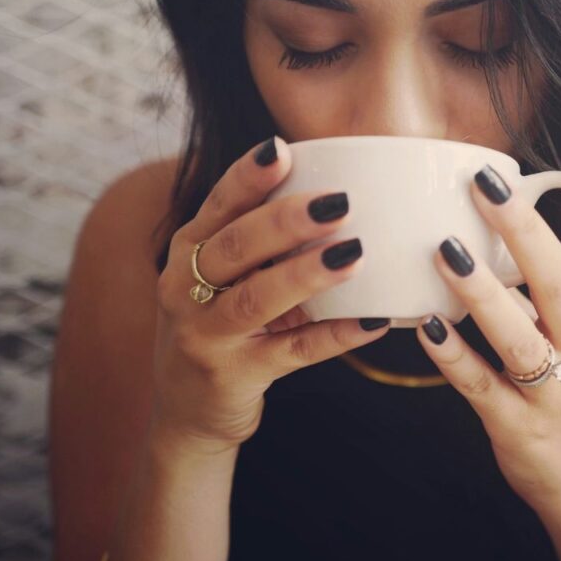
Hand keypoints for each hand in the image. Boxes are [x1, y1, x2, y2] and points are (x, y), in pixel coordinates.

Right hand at [149, 135, 391, 451]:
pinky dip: (336, 336)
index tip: (281, 149)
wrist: (186, 411)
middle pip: (236, 246)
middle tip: (339, 201)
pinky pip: (293, 353)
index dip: (248, 177)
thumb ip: (259, 240)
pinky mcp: (234, 376)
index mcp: (188, 251)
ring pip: (257, 299)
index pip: (218, 205)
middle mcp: (186, 289)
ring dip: (307, 274)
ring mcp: (206, 335)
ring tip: (354, 254)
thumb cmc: (218, 324)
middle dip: (286, 221)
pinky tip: (374, 321)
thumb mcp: (220, 277)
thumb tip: (337, 191)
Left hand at [415, 131, 560, 510]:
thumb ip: (553, 277)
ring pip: (522, 338)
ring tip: (445, 251)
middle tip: (486, 183)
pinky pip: (481, 387)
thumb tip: (510, 206)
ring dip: (484, 294)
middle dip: (527, 232)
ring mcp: (552, 391)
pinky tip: (423, 326)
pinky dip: (453, 357)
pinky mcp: (517, 427)